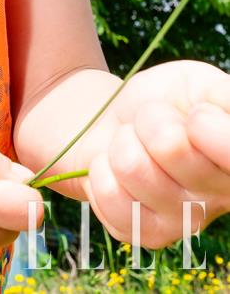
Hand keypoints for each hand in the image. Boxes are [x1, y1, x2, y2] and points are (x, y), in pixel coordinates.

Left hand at [82, 60, 229, 248]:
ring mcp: (185, 222)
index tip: (195, 113)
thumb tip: (227, 112)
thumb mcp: (195, 83)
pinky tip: (116, 169)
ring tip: (133, 144)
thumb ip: (222, 95)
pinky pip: (108, 195)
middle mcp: (221, 198)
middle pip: (169, 146)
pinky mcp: (148, 235)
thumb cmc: (164, 100)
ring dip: (122, 143)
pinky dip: (101, 170)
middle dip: (149, 119)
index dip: (203, 124)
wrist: (119, 121)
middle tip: (154, 123)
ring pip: (131, 167)